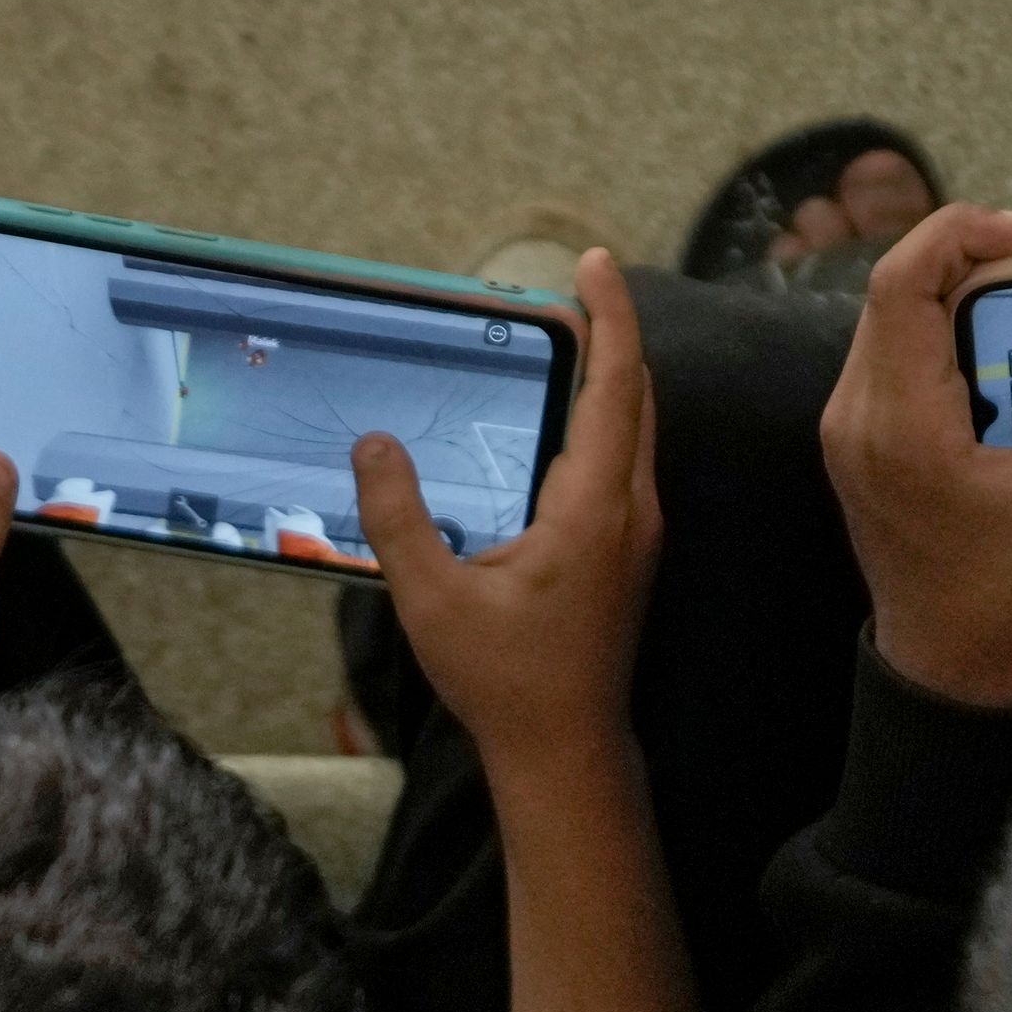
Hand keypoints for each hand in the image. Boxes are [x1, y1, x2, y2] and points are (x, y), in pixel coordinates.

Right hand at [354, 248, 661, 767]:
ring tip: (571, 334)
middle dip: (610, 331)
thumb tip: (374, 446)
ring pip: (637, 428)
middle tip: (577, 283)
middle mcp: (629, 512)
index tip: (594, 263)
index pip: (613, 387)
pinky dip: (605, 417)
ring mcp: (636, 533)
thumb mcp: (431, 598)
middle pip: (635, 395)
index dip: (608, 317)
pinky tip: (569, 415)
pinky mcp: (628, 551)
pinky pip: (625, 460)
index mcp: (592, 510)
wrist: (565, 748)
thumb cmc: (506, 681)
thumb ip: (398, 517)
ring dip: (610, 374)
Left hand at [820, 203, 1011, 709]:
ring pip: (889, 323)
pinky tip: (1003, 359)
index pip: (902, 282)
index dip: (962, 232)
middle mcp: (857, 420)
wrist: (953, 681)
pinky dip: (942, 337)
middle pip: (893, 292)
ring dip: (953, 295)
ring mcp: (852, 437)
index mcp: (901, 424)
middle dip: (967, 256)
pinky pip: (892, 361)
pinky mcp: (863, 452)